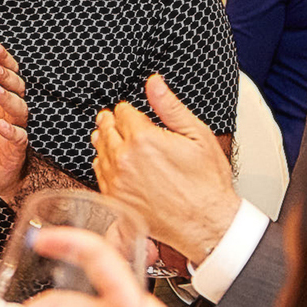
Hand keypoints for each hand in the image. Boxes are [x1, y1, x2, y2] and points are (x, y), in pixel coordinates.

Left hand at [0, 40, 27, 202]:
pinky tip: (1, 125)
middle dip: (5, 75)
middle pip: (16, 87)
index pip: (6, 73)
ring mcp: (15, 127)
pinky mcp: (15, 149)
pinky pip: (19, 138)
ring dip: (7, 98)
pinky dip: (12, 131)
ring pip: (19, 109)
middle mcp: (9, 110)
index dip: (3, 59)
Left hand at [93, 74, 238, 260]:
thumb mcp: (197, 136)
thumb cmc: (207, 184)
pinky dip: (104, 164)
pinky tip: (116, 163)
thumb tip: (153, 82)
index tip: (133, 113)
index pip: (121, 111)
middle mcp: (124, 160)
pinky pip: (99, 173)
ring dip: (106, 141)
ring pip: (99, 150)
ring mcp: (116, 181)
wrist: (206, 224)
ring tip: (115, 138)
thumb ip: (170, 106)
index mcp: (143, 139)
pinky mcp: (114, 199)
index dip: (128, 109)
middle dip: (112, 122)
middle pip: (105, 128)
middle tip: (118, 121)